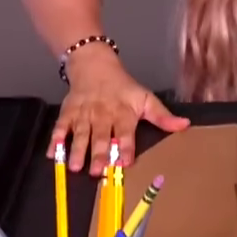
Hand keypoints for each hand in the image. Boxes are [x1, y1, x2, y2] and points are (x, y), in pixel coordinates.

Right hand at [46, 51, 188, 175]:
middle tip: (97, 171)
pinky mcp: (68, 112)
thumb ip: (162, 116)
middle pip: (101, 135)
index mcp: (123, 113)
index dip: (126, 147)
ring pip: (80, 134)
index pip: (125, 132)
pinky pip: (60, 126)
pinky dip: (55, 139)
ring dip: (77, 150)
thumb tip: (185, 125)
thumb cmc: (122, 88)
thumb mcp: (145, 98)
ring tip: (74, 166)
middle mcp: (103, 115)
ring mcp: (84, 114)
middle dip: (99, 153)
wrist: (94, 65)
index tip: (125, 162)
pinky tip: (51, 153)